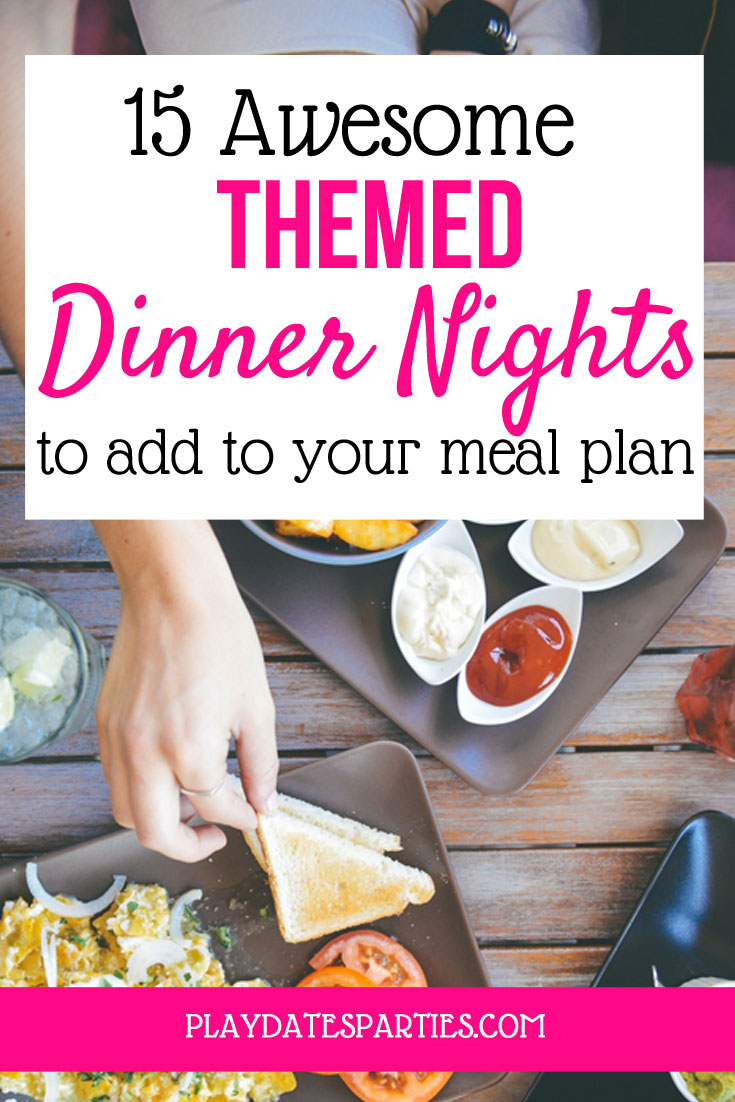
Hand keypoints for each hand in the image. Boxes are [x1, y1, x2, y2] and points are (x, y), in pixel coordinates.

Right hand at [95, 521, 277, 861]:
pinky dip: (140, 790)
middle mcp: (144, 752)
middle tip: (214, 836)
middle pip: (154, 832)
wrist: (173, 591)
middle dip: (188, 845)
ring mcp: (118, 739)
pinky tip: (170, 771)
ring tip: (193, 800)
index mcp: (189, 748)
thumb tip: (264, 803)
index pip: (214, 808)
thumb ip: (261, 764)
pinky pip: (115, 778)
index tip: (252, 813)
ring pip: (126, 810)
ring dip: (160, 819)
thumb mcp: (257, 706)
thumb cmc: (219, 637)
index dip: (239, 816)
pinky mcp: (105, 724)